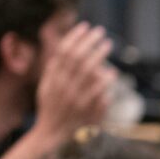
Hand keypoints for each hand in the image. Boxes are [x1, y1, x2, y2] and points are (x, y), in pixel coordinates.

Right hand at [33, 21, 113, 140]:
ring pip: (87, 71)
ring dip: (99, 56)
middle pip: (77, 57)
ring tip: (108, 44)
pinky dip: (104, 80)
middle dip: (90, 42)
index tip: (85, 26)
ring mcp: (74, 97)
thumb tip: (64, 47)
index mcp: (52, 76)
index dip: (75, 37)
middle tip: (101, 32)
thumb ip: (54, 68)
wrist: (50, 132)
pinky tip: (112, 72)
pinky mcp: (84, 109)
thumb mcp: (46, 85)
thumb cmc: (50, 106)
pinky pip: (97, 92)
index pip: (63, 51)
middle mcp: (62, 85)